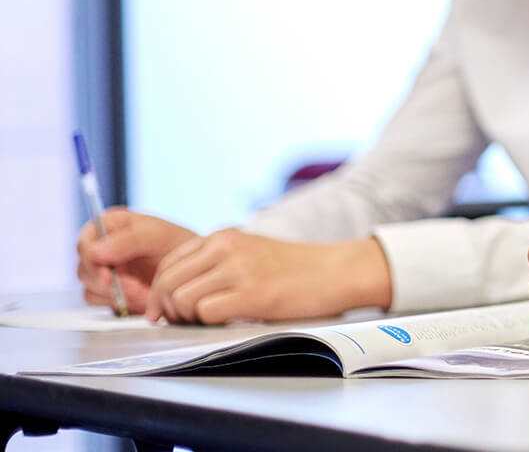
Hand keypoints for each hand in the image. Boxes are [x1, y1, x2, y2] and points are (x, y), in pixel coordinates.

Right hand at [76, 209, 198, 312]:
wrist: (195, 270)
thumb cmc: (178, 245)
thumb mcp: (158, 235)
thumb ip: (127, 240)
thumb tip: (94, 252)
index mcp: (110, 225)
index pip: (84, 243)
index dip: (92, 261)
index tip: (109, 275)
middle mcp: (102, 247)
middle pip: (84, 269)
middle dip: (108, 283)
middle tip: (134, 289)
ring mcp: (105, 270)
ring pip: (90, 288)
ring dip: (115, 295)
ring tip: (144, 294)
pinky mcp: (110, 291)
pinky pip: (101, 302)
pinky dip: (119, 304)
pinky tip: (141, 300)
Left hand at [145, 230, 392, 324]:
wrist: (337, 271)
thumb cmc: (295, 269)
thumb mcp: (250, 252)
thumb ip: (217, 263)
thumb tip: (175, 295)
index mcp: (223, 237)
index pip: (168, 263)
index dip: (159, 292)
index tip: (164, 312)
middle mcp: (226, 247)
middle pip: (167, 282)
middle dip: (166, 308)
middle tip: (181, 322)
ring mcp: (239, 269)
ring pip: (181, 298)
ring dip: (186, 318)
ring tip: (205, 323)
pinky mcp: (252, 294)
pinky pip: (205, 313)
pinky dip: (207, 324)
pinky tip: (224, 323)